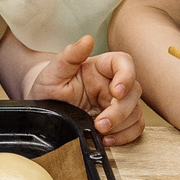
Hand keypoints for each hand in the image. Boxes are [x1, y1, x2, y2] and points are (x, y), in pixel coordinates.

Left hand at [23, 37, 145, 144]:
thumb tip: (87, 39)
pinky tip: (108, 140)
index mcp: (100, 67)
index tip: (116, 92)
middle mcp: (111, 83)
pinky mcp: (118, 121)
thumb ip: (70, 56)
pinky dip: (126, 136)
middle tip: (100, 124)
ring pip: (136, 111)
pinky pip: (134, 127)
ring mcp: (116, 103)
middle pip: (134, 91)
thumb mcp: (53, 73)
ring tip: (100, 133)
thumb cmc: (48, 88)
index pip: (124, 62)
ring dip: (122, 125)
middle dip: (120, 111)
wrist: (43, 113)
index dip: (126, 76)